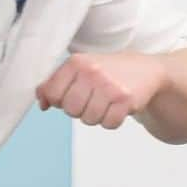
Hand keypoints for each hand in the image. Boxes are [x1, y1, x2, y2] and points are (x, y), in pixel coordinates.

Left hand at [36, 53, 166, 129]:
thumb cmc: (108, 71)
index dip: (59, 100)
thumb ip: (55, 83)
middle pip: (70, 110)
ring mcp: (110, 86)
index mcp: (77, 62)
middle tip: (92, 99)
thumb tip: (42, 103)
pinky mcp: (125, 99)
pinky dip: (111, 121)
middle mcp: (92, 72)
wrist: (145, 70)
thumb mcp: (79, 69)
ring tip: (105, 102)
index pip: (53, 93)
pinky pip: (108, 124)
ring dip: (96, 116)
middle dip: (79, 110)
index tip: (70, 96)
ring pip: (89, 119)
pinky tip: (116, 108)